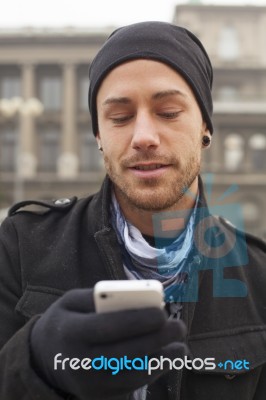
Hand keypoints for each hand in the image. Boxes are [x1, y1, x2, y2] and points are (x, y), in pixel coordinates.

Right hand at [30, 288, 186, 399]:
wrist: (46, 357)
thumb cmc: (65, 321)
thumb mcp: (71, 300)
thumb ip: (98, 297)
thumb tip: (136, 296)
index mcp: (72, 332)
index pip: (108, 328)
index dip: (138, 321)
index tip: (162, 313)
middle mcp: (80, 362)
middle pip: (126, 353)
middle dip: (157, 341)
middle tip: (179, 327)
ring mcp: (90, 384)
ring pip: (132, 375)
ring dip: (161, 362)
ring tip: (181, 348)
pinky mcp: (99, 396)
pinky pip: (130, 386)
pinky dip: (151, 373)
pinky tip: (165, 360)